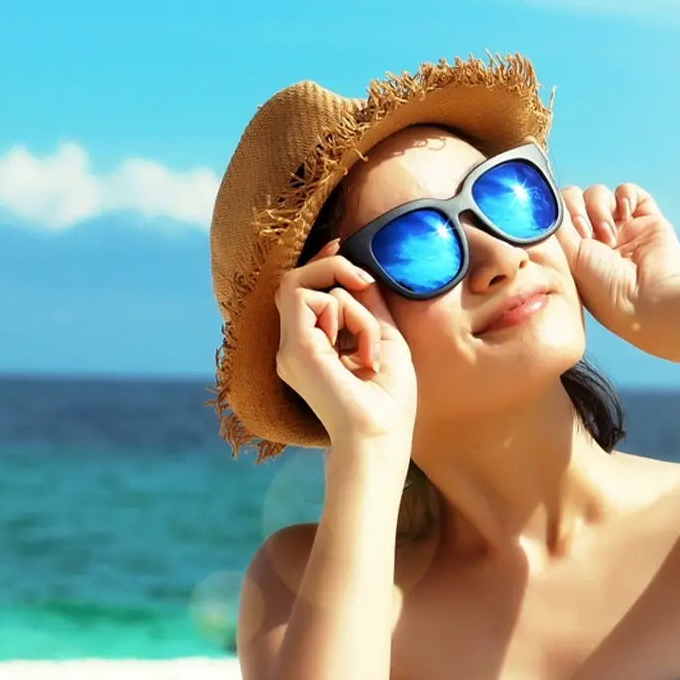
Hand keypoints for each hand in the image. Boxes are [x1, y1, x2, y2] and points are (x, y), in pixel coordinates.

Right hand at [274, 238, 416, 455]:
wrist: (381, 436)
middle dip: (334, 268)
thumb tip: (360, 274)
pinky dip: (347, 313)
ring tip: (370, 346)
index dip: (318, 263)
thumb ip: (368, 307)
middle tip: (365, 282)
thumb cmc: (390, 400)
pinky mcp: (295, 348)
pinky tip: (361, 351)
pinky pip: (311, 298)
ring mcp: (290, 348)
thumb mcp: (386, 340)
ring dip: (353, 307)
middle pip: (298, 283)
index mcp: (313, 348)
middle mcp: (294, 347)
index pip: (301, 293)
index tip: (340, 243)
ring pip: (308, 288)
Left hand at [556, 183, 679, 338]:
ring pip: (600, 194)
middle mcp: (597, 239)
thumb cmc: (605, 288)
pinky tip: (626, 213)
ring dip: (600, 208)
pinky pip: (630, 192)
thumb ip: (557, 227)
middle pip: (577, 199)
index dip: (561, 213)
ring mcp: (622, 229)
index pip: (559, 214)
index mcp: (575, 251)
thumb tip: (551, 202)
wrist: (648, 298)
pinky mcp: (646, 220)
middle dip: (579, 210)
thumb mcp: (569, 257)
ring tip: (610, 236)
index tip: (571, 232)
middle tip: (588, 235)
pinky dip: (625, 195)